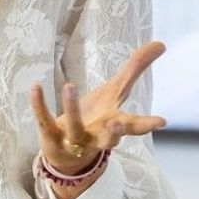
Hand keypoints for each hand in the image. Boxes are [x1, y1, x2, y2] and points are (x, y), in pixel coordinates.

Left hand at [30, 41, 167, 177]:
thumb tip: (161, 43)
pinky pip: (45, 120)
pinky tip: (36, 87)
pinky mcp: (51, 136)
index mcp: (114, 124)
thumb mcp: (116, 92)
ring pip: (75, 127)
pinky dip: (39, 105)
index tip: (162, 122)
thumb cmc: (98, 118)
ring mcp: (74, 138)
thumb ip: (136, 68)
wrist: (68, 156)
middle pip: (109, 139)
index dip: (147, 124)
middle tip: (117, 124)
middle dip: (114, 133)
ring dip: (72, 108)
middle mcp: (97, 136)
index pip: (134, 126)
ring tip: (70, 86)